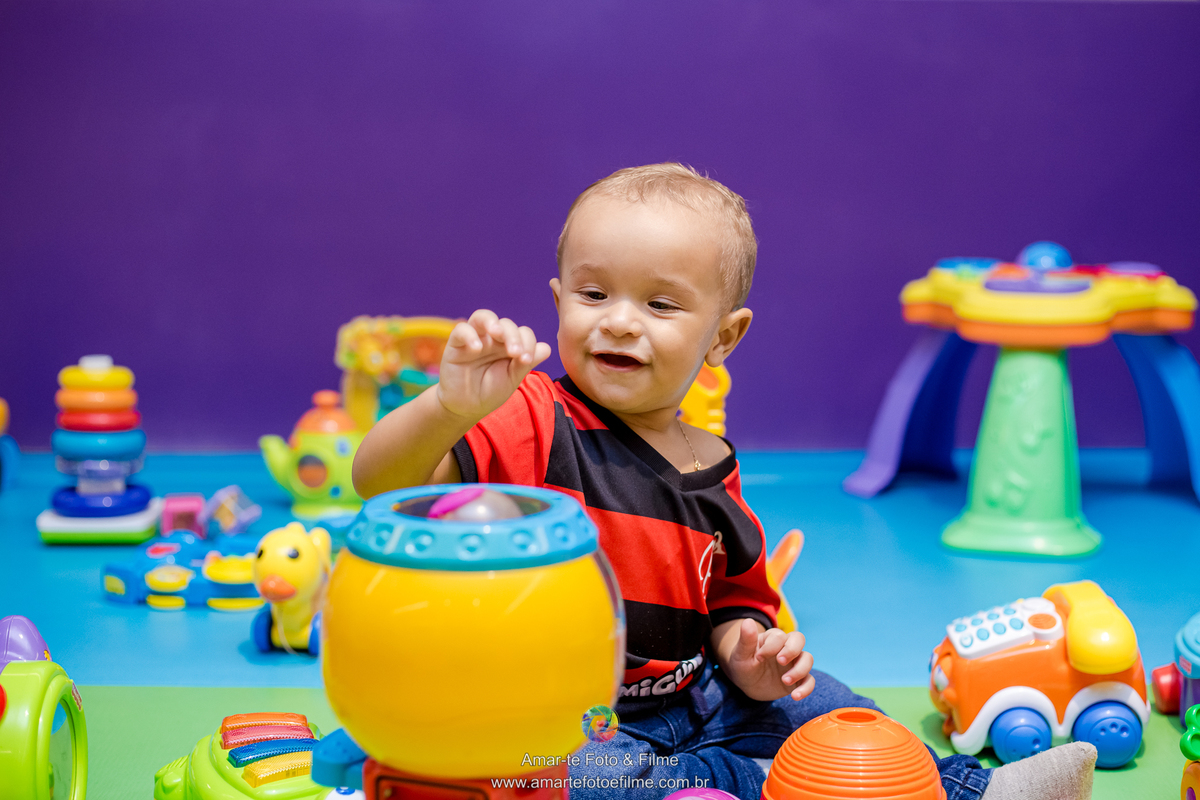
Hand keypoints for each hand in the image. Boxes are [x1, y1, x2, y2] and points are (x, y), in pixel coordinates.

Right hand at [436, 309, 551, 420]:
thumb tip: (546, 348)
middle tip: (515, 353)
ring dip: (492, 322)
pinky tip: (476, 348)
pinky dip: (469, 335)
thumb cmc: (491, 391)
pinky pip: (461, 330)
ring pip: (482, 317)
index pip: (523, 333)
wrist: (466, 407)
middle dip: (513, 336)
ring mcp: (475, 339)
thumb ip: (525, 363)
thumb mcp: (511, 379)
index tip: (527, 359)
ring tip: (497, 333)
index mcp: (510, 345)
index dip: (528, 342)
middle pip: (506, 324)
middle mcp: (493, 339)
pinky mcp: (456, 344)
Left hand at [721, 619, 814, 701]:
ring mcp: (793, 663)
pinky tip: (794, 696)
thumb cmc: (743, 665)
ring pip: (808, 659)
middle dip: (791, 650)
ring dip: (799, 670)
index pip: (779, 636)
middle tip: (780, 661)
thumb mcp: (740, 654)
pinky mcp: (798, 679)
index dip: (771, 646)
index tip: (758, 658)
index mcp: (772, 638)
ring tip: (784, 681)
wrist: (746, 684)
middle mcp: (786, 647)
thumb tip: (748, 621)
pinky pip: (809, 681)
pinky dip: (806, 688)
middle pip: (799, 639)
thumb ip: (746, 639)